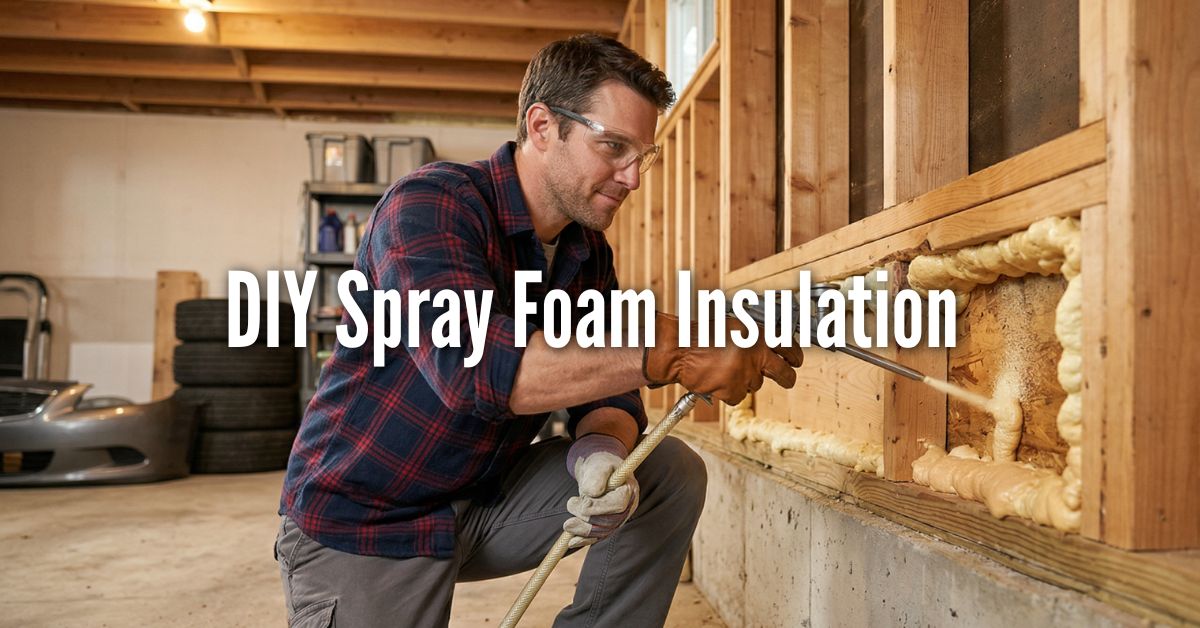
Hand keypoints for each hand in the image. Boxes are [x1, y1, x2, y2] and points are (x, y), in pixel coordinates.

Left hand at [563, 434, 639, 549]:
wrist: (598, 470)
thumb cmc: (600, 464)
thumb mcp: (598, 464)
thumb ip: (597, 476)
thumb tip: (592, 493)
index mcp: (629, 490)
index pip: (618, 505)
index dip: (599, 507)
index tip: (583, 503)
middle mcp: (627, 507)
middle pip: (610, 521)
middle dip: (588, 518)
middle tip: (570, 504)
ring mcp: (619, 517)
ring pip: (603, 531)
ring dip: (584, 531)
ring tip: (567, 525)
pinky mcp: (608, 524)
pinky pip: (598, 536)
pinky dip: (584, 539)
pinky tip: (571, 542)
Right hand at [643, 312, 803, 403]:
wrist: (678, 350)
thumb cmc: (702, 336)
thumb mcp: (734, 326)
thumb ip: (754, 336)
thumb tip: (774, 346)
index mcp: (757, 334)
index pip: (789, 346)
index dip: (795, 355)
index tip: (795, 360)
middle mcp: (755, 354)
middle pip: (785, 373)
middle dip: (788, 378)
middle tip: (788, 378)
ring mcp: (745, 373)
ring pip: (756, 384)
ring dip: (746, 380)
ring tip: (726, 369)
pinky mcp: (733, 390)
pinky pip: (738, 396)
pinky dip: (729, 391)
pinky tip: (717, 379)